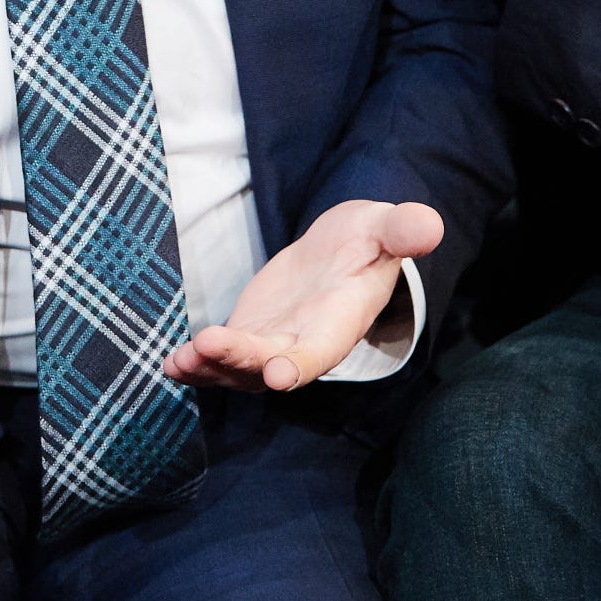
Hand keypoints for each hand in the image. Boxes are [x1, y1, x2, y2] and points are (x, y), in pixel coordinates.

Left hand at [165, 199, 441, 390]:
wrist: (342, 251)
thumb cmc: (368, 240)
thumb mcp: (385, 227)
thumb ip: (402, 230)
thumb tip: (429, 225)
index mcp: (339, 322)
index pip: (320, 351)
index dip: (301, 363)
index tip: (280, 375)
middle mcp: (304, 342)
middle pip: (269, 362)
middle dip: (240, 360)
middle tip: (207, 347)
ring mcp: (272, 343)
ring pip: (239, 369)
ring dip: (210, 368)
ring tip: (180, 361)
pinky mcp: (248, 335)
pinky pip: (220, 359)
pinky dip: (196, 364)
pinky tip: (171, 365)